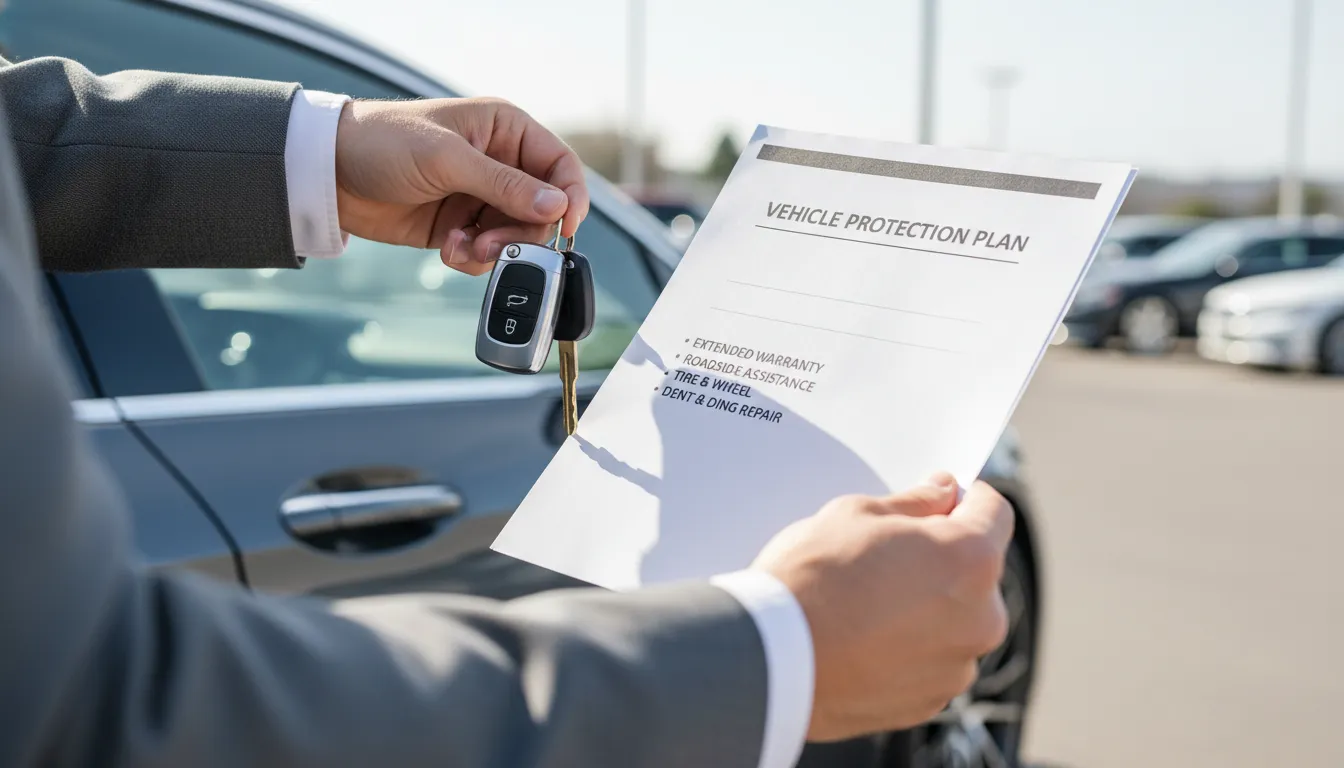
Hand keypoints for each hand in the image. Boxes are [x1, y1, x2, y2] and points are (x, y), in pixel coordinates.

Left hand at [333, 97, 589, 275]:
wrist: (329, 174)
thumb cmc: (383, 144)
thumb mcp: (447, 159)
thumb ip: (505, 185)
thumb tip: (556, 206)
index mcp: (505, 130)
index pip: (560, 165)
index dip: (569, 197)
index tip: (565, 227)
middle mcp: (500, 163)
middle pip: (542, 210)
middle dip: (521, 233)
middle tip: (493, 245)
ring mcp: (480, 197)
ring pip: (516, 236)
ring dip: (495, 250)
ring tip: (463, 249)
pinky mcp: (461, 226)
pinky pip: (488, 252)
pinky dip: (473, 258)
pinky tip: (449, 249)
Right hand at [753, 473, 1012, 741]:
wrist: (768, 658)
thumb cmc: (809, 579)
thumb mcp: (855, 514)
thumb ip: (913, 503)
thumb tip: (941, 493)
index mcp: (970, 560)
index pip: (994, 512)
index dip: (967, 498)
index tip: (943, 499)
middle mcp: (980, 619)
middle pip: (978, 574)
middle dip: (944, 559)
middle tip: (888, 554)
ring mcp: (955, 668)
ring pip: (955, 623)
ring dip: (928, 608)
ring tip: (868, 604)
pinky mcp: (927, 702)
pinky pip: (931, 664)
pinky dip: (909, 649)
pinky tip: (863, 639)